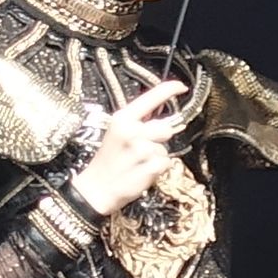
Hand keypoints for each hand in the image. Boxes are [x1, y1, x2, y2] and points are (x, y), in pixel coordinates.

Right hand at [71, 80, 185, 219]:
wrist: (96, 190)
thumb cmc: (107, 162)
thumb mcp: (116, 133)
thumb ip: (136, 121)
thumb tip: (159, 114)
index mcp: (122, 118)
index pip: (152, 97)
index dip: (170, 89)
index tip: (182, 87)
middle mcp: (132, 131)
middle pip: (165, 128)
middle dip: (158, 139)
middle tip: (140, 151)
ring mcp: (142, 149)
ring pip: (165, 149)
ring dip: (156, 157)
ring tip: (138, 164)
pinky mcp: (150, 166)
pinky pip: (167, 163)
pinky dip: (158, 170)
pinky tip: (141, 173)